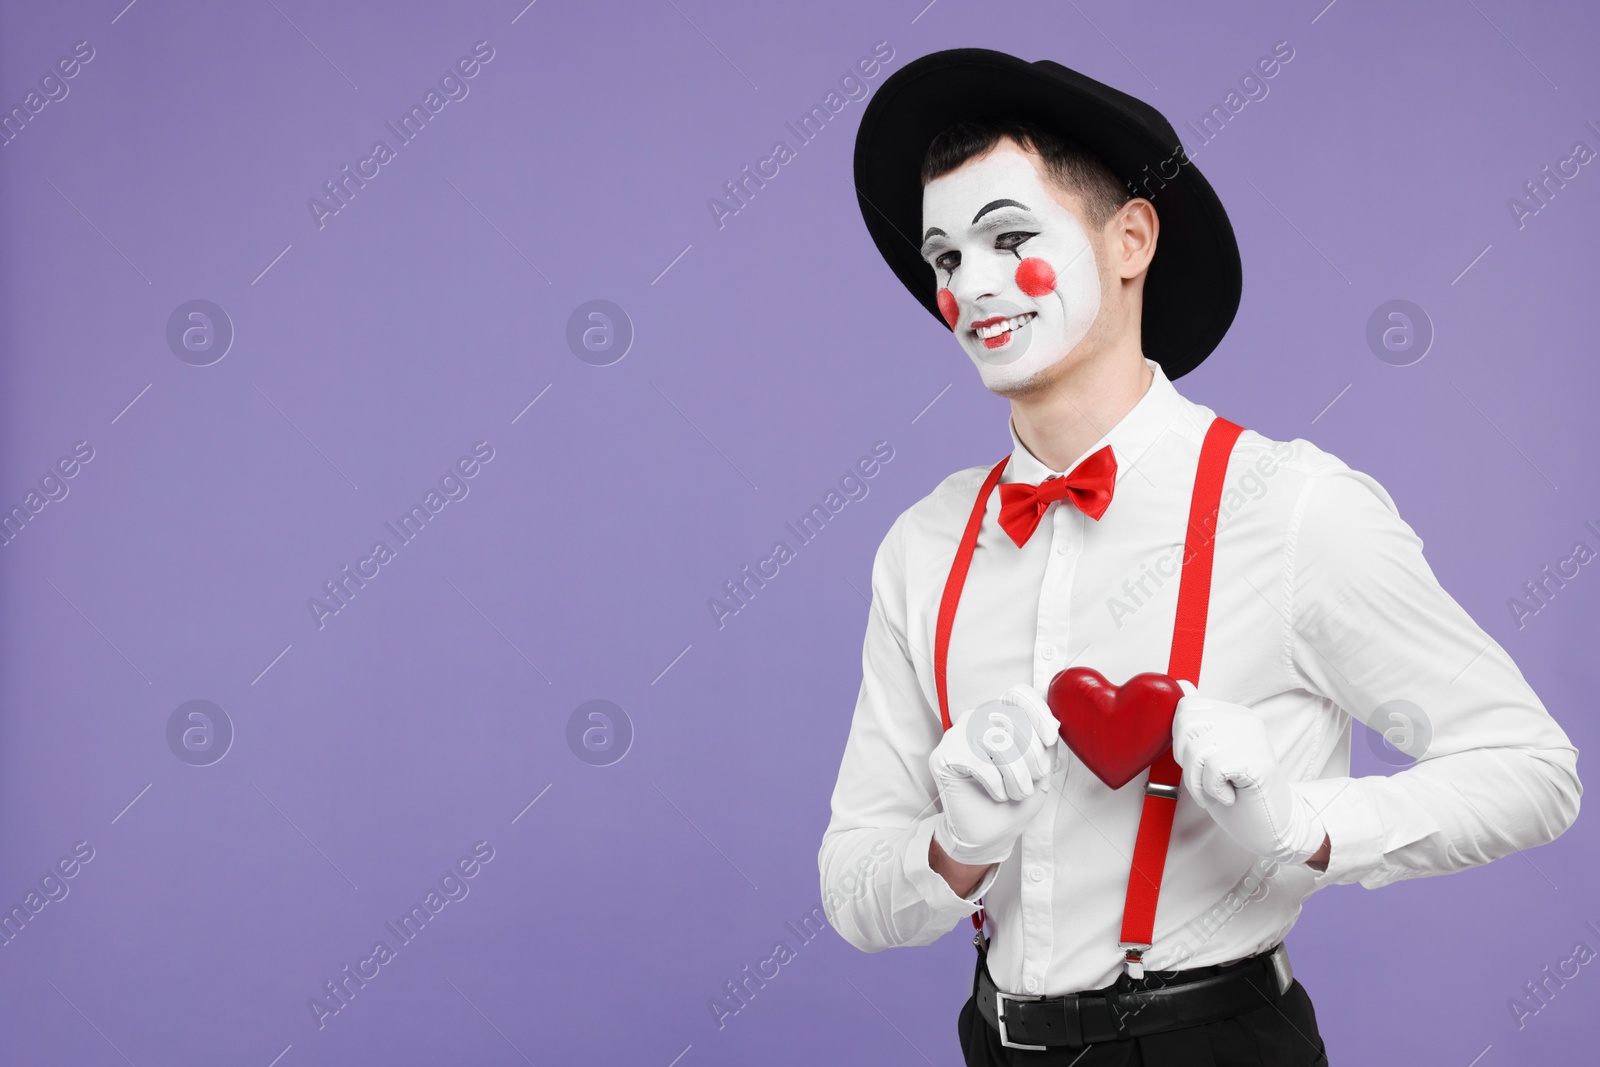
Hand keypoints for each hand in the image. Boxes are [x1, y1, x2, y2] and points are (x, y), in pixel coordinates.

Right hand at [929, 685, 1061, 865]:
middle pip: (1012, 719)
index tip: (1050, 739)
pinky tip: (997, 794)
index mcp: (998, 716)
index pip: (1018, 695)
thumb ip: (1045, 742)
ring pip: (998, 741)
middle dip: (1031, 755)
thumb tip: (1054, 719)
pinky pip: (980, 762)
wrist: (987, 834)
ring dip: (1016, 774)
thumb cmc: (1012, 800)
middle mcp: (975, 719)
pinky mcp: (943, 756)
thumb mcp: (1039, 769)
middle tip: (1031, 783)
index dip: (1037, 713)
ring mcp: (957, 735)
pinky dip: (996, 783)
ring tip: (1017, 793)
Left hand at [1171, 680, 1325, 864]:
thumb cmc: (1239, 793)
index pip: (1185, 707)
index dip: (1181, 739)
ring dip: (1199, 781)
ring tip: (1219, 788)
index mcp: (1234, 714)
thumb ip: (1198, 720)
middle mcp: (1244, 720)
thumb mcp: (1211, 752)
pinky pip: (1211, 769)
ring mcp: (1252, 738)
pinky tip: (1231, 794)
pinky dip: (1213, 790)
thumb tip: (1181, 684)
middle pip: (1185, 725)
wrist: (1272, 826)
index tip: (1200, 761)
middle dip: (1187, 761)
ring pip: (1195, 750)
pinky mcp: (1255, 760)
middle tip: (1209, 778)